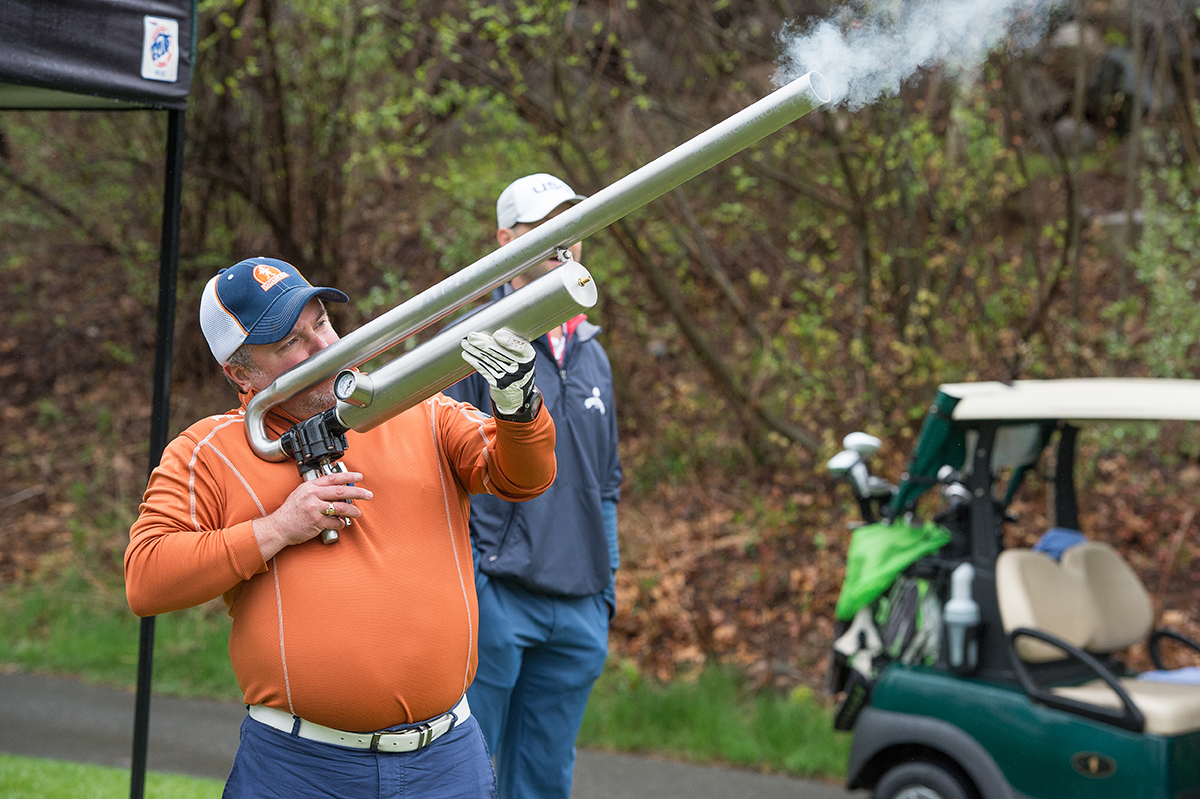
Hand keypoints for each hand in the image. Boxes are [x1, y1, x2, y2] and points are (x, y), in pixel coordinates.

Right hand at [252, 471, 371, 559]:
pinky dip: (341, 523)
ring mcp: (314, 508)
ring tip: (358, 513)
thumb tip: (338, 489)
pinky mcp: (316, 522)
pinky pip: (335, 522)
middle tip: (368, 494)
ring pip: (341, 507)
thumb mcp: (301, 493)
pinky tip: (342, 523)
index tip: (359, 477)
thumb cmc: (290, 512)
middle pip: (341, 491)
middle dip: (358, 492)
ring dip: (353, 510)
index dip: (348, 476)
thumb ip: (317, 489)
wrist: (278, 527)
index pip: (333, 478)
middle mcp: (312, 495)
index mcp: (310, 486)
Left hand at [461, 328, 537, 417]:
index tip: (496, 333)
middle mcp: (520, 369)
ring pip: (489, 360)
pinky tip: (467, 354)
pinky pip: (484, 370)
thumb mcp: (523, 356)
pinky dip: (474, 361)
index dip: (508, 341)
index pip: (520, 347)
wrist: (516, 393)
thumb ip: (513, 344)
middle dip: (483, 343)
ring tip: (465, 343)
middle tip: (472, 336)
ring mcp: (509, 377)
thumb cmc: (517, 367)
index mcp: (529, 358)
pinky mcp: (498, 383)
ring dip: (475, 351)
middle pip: (499, 353)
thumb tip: (492, 333)